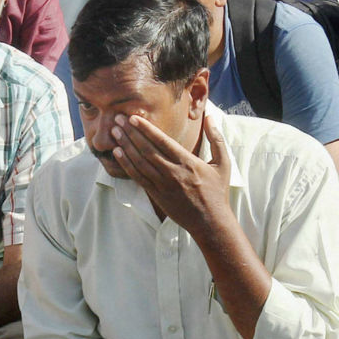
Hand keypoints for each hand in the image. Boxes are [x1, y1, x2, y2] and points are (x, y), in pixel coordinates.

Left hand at [111, 113, 231, 235]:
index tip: (133, 118)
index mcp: (188, 163)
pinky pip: (138, 177)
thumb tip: (210, 117)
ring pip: (139, 162)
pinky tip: (117, 153)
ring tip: (114, 132)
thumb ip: (216, 139)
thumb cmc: (217, 191)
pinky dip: (126, 164)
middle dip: (131, 133)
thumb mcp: (223, 163)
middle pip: (147, 149)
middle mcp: (173, 172)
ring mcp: (162, 185)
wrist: (210, 222)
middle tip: (118, 119)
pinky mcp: (156, 195)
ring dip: (125, 146)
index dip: (146, 129)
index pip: (162, 141)